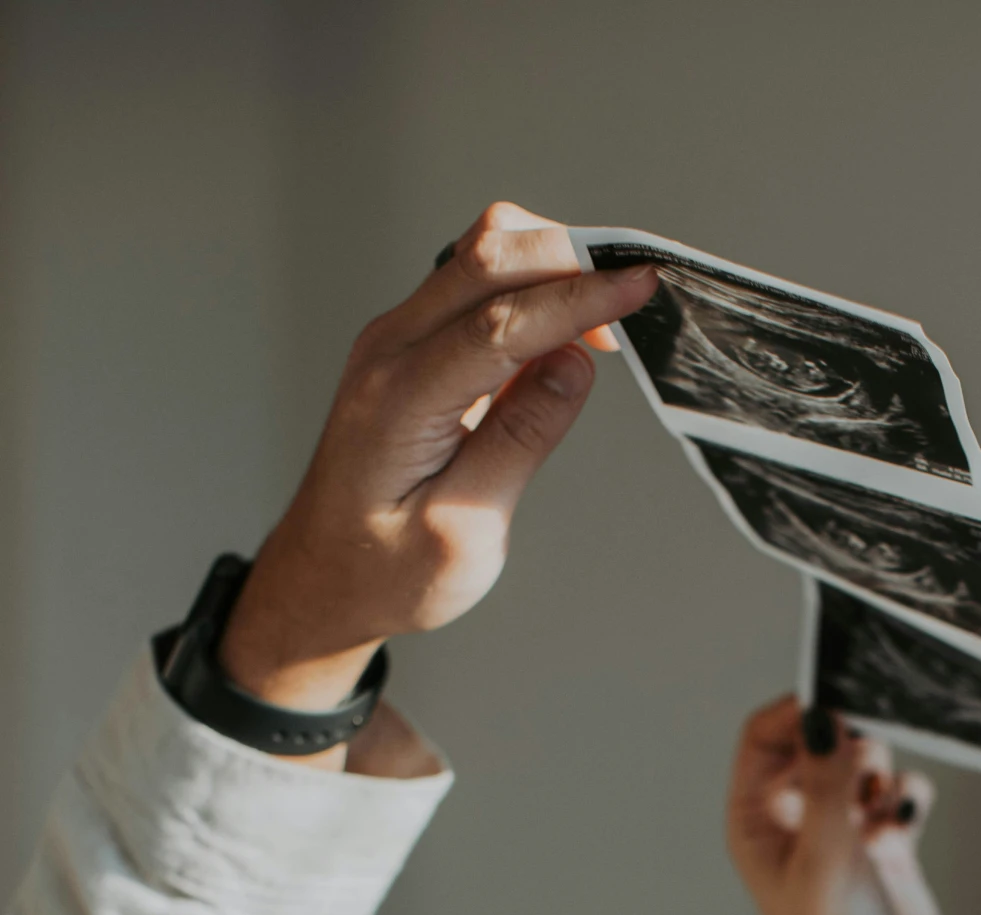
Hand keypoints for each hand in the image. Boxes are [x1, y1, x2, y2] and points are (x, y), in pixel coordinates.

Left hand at [218, 201, 654, 723]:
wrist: (325, 578)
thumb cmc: (386, 570)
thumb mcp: (463, 531)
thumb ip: (518, 442)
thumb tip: (575, 365)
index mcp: (400, 399)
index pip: (501, 321)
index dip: (578, 299)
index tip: (640, 285)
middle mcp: (390, 350)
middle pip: (487, 254)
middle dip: (572, 255)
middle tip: (640, 281)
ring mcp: (397, 340)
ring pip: (482, 256)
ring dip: (552, 266)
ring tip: (609, 316)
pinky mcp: (413, 346)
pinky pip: (477, 287)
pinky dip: (531, 289)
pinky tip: (567, 330)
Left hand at [727, 698, 953, 914]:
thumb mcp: (827, 859)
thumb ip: (826, 782)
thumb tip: (822, 714)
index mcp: (754, 823)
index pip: (764, 736)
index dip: (800, 712)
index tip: (842, 699)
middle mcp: (792, 823)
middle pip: (817, 740)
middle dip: (850, 737)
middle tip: (875, 752)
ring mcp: (839, 834)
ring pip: (861, 761)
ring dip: (881, 770)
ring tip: (885, 809)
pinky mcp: (884, 848)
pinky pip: (898, 793)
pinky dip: (908, 797)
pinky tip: (906, 825)